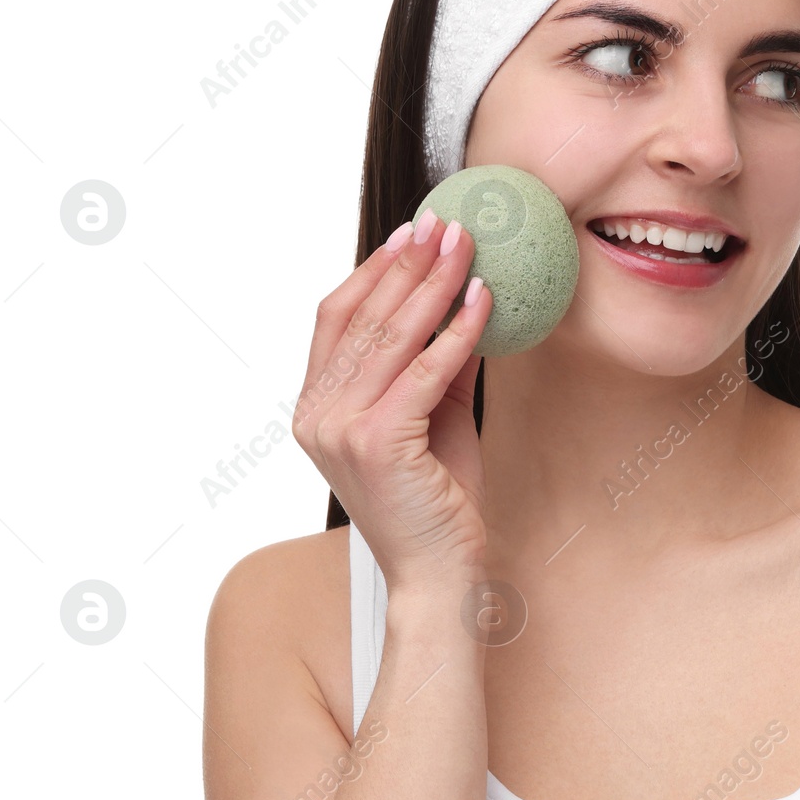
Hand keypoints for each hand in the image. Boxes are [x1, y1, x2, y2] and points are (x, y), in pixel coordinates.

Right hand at [293, 214, 491, 594]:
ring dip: (433, 283)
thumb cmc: (438, 503)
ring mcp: (342, 428)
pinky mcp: (379, 441)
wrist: (439, 575)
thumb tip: (460, 303)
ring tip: (464, 245)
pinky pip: (425, 370)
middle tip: (444, 224)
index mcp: (316, 408)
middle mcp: (317, 415)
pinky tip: (483, 300)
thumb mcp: (433, 419)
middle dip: (408, 264)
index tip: (410, 234)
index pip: (336, 320)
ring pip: (391, 336)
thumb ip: (434, 366)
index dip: (373, 271)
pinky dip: (458, 330)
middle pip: (363, 317)